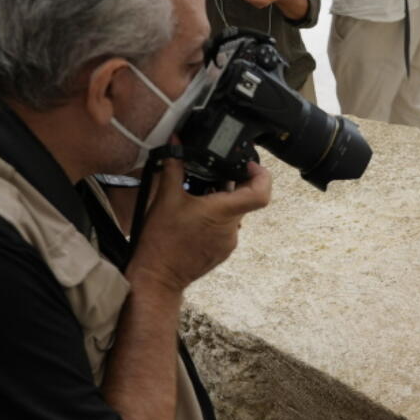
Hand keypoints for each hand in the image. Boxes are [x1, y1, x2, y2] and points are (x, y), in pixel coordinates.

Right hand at [129, 159, 272, 293]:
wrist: (157, 276)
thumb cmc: (161, 241)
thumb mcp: (165, 198)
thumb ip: (174, 166)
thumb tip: (176, 143)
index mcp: (222, 212)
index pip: (260, 193)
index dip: (262, 176)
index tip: (249, 166)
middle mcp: (231, 229)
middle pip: (244, 201)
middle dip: (232, 186)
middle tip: (215, 176)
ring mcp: (228, 243)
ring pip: (233, 215)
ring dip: (221, 204)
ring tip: (199, 197)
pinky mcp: (222, 252)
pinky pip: (226, 230)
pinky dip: (216, 219)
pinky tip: (196, 217)